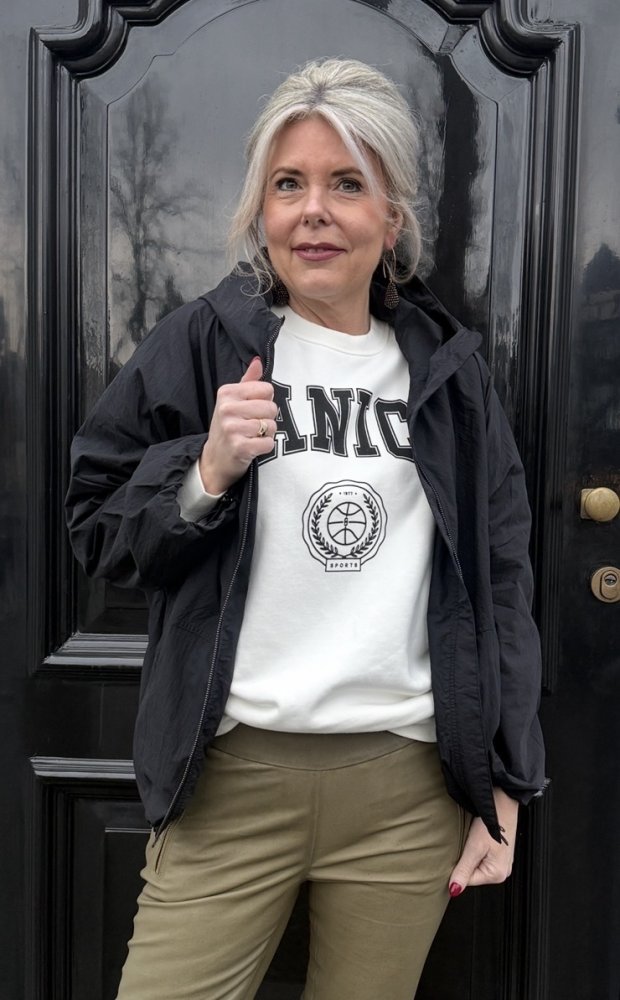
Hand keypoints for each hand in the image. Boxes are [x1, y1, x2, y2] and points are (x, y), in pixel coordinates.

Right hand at [199, 357, 276, 493]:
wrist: (214, 459)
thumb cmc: (228, 427)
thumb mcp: (232, 401)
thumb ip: (248, 382)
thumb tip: (257, 361)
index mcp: (227, 393)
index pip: (266, 389)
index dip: (265, 401)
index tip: (252, 410)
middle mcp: (227, 408)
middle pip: (271, 407)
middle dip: (267, 419)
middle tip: (253, 426)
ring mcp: (232, 428)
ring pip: (271, 426)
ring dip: (267, 434)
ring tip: (252, 436)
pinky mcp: (239, 446)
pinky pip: (269, 443)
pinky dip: (265, 447)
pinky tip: (253, 447)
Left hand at [448, 788, 518, 896]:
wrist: (502, 803)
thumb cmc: (492, 823)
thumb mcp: (474, 847)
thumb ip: (464, 870)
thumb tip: (454, 889)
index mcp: (497, 875)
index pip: (468, 881)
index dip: (458, 867)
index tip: (456, 853)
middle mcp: (502, 872)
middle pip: (473, 874)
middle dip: (465, 861)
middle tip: (466, 844)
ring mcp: (502, 863)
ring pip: (477, 865)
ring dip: (471, 855)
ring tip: (473, 841)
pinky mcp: (500, 853)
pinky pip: (483, 857)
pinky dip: (477, 850)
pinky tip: (477, 839)